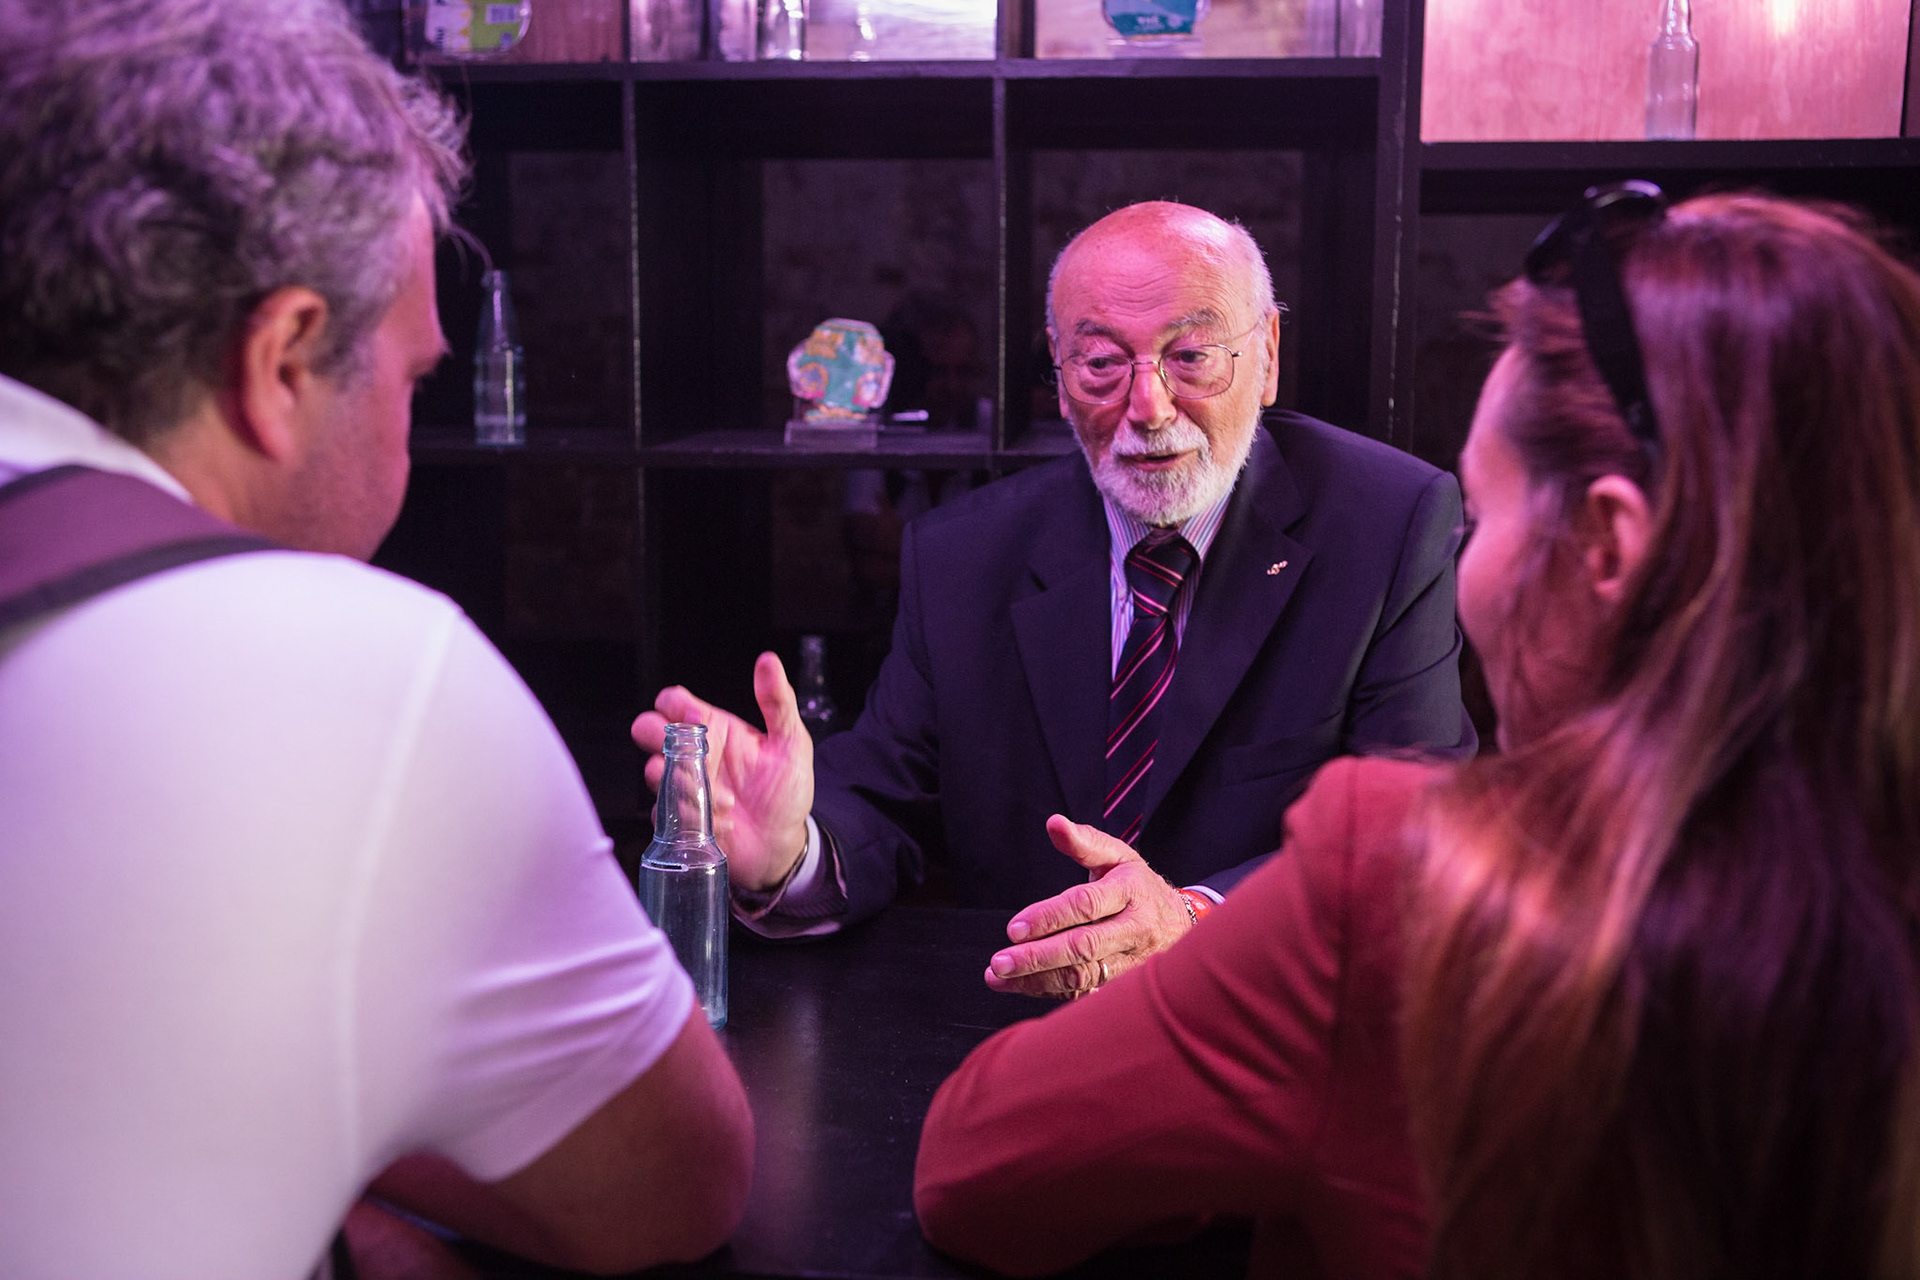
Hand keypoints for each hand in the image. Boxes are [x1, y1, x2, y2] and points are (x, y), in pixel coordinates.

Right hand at [631, 652, 813, 891]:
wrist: (782, 842)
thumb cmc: (787, 790)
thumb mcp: (791, 741)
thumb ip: (777, 701)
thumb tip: (768, 661)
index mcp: (715, 728)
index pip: (674, 703)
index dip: (674, 705)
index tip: (695, 718)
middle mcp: (692, 754)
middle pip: (648, 730)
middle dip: (654, 735)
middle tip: (681, 750)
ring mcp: (682, 786)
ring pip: (652, 771)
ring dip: (683, 782)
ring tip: (723, 797)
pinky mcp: (678, 818)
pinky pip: (665, 812)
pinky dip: (692, 816)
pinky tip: (723, 820)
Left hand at [982, 815, 1193, 998]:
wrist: (1183, 927)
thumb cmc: (1139, 886)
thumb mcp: (1119, 856)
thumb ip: (1084, 841)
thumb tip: (1054, 823)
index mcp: (1131, 891)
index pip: (1086, 905)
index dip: (1049, 917)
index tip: (1014, 928)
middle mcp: (1134, 929)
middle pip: (1084, 947)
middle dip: (1039, 956)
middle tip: (1001, 961)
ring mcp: (1131, 961)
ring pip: (1083, 977)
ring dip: (1037, 980)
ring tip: (999, 977)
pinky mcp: (1123, 983)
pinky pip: (1084, 993)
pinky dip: (1049, 991)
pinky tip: (1020, 986)